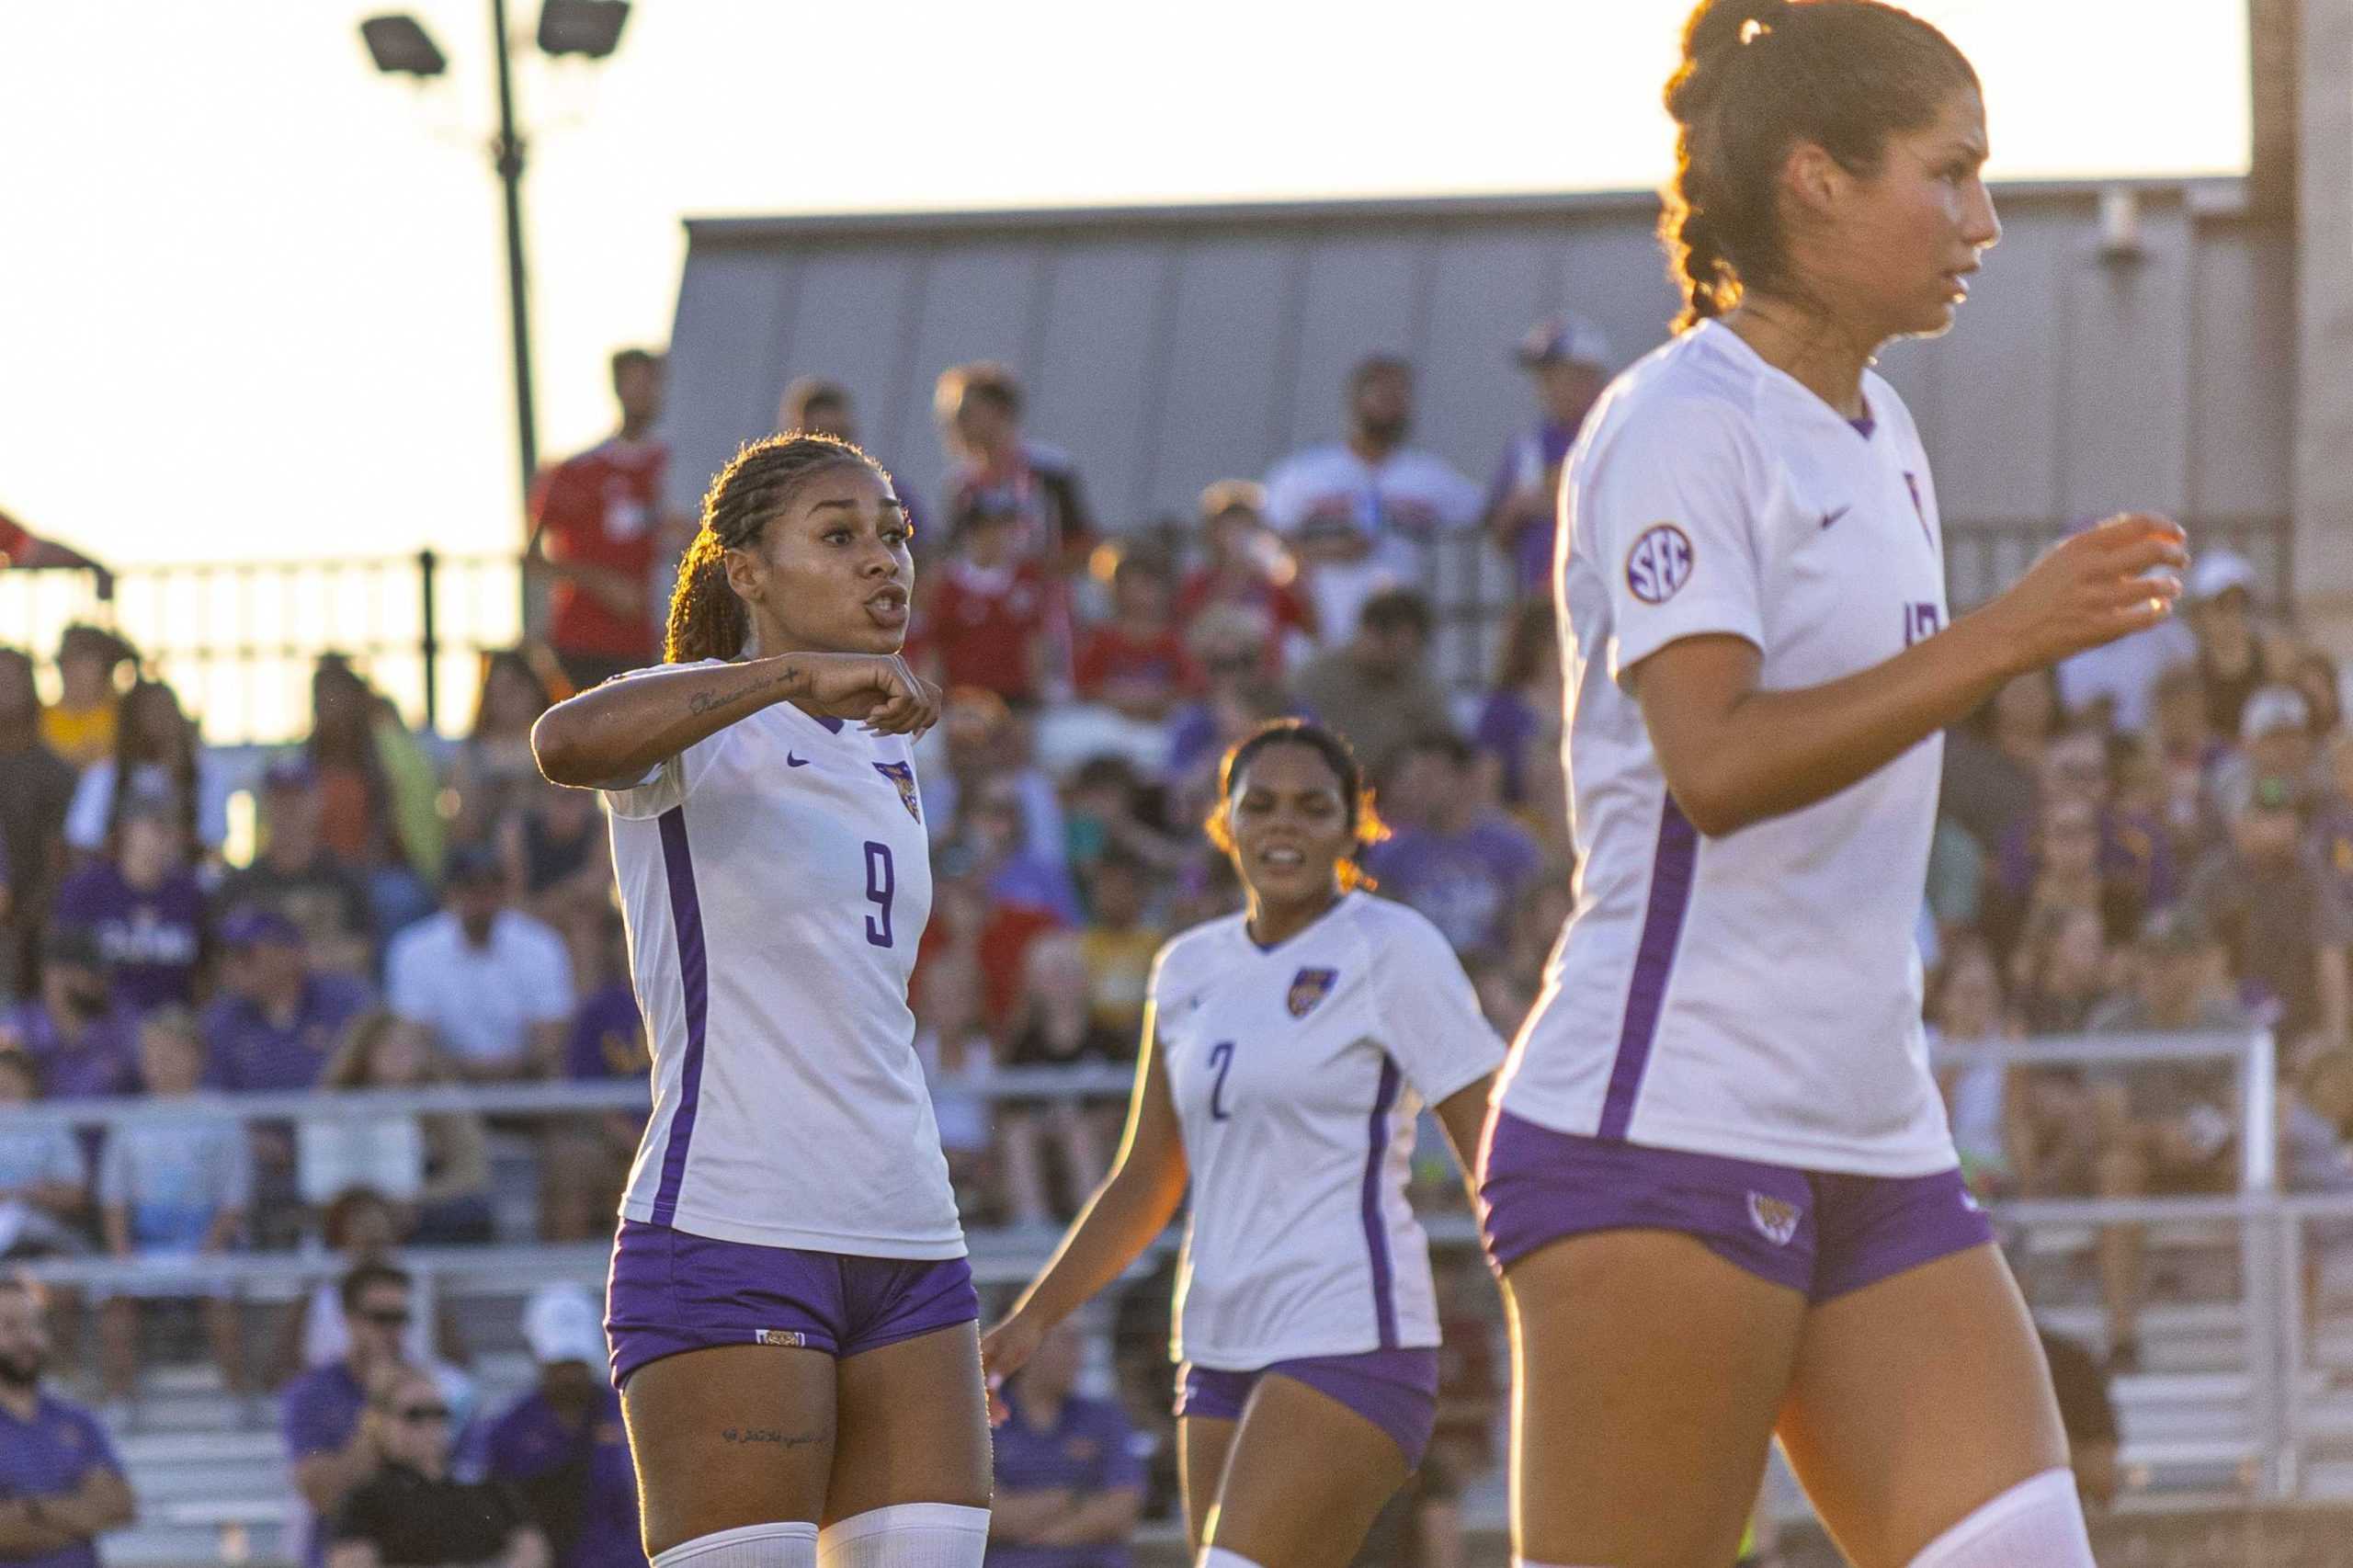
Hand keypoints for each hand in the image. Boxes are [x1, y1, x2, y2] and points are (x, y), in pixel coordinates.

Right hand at [793, 653, 941, 737]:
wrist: (811, 681)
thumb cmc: (838, 696)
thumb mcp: (875, 710)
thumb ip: (896, 714)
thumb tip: (919, 729)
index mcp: (902, 678)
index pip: (933, 700)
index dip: (927, 722)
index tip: (911, 740)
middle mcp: (902, 669)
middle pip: (932, 703)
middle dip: (911, 725)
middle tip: (882, 730)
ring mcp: (896, 666)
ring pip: (920, 704)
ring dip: (897, 721)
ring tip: (873, 722)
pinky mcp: (887, 667)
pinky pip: (906, 698)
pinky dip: (891, 713)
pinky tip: (870, 714)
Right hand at [978, 1311, 1044, 1423]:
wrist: (1034, 1321)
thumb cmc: (1024, 1334)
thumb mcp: (1015, 1352)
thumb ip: (1002, 1369)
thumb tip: (990, 1387)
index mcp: (978, 1354)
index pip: (974, 1383)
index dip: (980, 1401)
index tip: (988, 1418)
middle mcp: (978, 1358)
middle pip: (978, 1388)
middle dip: (986, 1407)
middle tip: (998, 1423)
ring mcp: (985, 1362)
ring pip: (985, 1389)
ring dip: (993, 1404)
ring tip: (1005, 1419)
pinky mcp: (994, 1365)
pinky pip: (991, 1386)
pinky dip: (997, 1398)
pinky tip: (1006, 1411)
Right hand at [1981, 513, 2187, 672]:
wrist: (2005, 634)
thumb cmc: (2036, 595)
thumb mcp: (2060, 559)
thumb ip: (2099, 544)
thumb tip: (2144, 529)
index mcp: (2080, 546)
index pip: (2139, 523)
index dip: (2166, 527)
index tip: (2177, 535)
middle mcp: (2089, 569)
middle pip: (2154, 550)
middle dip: (2176, 554)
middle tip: (2182, 560)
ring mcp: (2094, 600)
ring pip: (2156, 587)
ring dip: (2171, 586)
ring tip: (2172, 588)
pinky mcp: (2098, 629)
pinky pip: (2147, 618)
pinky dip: (2161, 612)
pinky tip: (2160, 610)